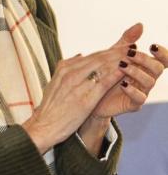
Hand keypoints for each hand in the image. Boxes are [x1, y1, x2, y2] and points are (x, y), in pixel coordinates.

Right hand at [22, 27, 132, 152]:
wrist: (43, 127)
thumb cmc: (51, 108)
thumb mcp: (54, 83)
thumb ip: (67, 69)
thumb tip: (79, 55)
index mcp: (64, 69)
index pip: (91, 56)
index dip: (108, 51)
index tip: (121, 47)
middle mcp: (70, 73)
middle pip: (98, 58)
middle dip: (116, 51)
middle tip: (131, 47)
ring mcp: (78, 85)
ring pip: (102, 67)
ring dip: (118, 60)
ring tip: (132, 56)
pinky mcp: (85, 98)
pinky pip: (103, 83)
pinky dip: (115, 75)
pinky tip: (125, 71)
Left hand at [89, 25, 160, 125]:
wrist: (90, 96)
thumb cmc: (106, 73)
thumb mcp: (114, 55)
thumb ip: (127, 42)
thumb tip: (140, 24)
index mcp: (146, 67)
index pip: (163, 60)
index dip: (162, 53)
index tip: (152, 46)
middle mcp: (147, 78)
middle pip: (158, 69)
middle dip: (145, 60)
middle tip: (130, 54)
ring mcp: (142, 91)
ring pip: (150, 82)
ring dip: (137, 72)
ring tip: (122, 66)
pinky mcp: (133, 104)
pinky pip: (139, 98)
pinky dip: (133, 90)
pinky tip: (123, 84)